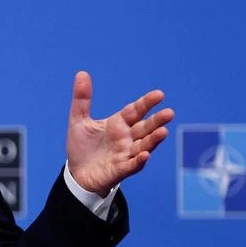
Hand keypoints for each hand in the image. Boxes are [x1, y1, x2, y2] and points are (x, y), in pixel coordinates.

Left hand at [65, 71, 174, 195]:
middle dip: (156, 121)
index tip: (159, 94)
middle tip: (169, 113)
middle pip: (144, 128)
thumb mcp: (78, 120)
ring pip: (143, 146)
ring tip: (163, 131)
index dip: (146, 103)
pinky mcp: (120, 170)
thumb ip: (82, 99)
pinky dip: (139, 160)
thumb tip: (81, 73)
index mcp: (118, 124)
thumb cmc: (82, 147)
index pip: (135, 111)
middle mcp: (126, 138)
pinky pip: (132, 165)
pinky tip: (144, 155)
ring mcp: (125, 154)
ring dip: (153, 140)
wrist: (76, 173)